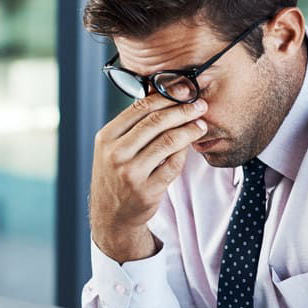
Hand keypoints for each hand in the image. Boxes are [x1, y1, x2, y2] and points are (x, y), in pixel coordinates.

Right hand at [90, 93, 207, 262]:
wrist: (111, 214)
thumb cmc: (115, 175)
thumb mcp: (113, 147)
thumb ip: (133, 125)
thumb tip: (162, 94)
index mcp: (106, 137)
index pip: (140, 107)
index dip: (167, 97)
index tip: (185, 93)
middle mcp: (116, 154)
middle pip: (156, 121)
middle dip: (183, 110)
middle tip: (200, 106)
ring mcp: (131, 173)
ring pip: (168, 142)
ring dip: (190, 130)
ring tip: (201, 125)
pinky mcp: (147, 190)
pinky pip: (173, 164)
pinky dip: (184, 152)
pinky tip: (190, 146)